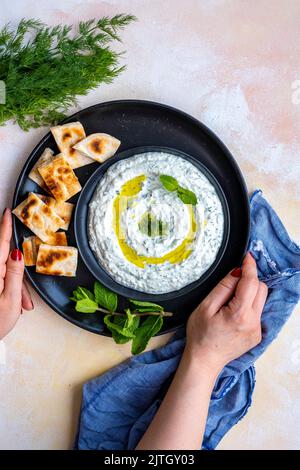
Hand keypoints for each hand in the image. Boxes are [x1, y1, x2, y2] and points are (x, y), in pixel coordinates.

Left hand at [0, 208, 32, 338]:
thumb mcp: (10, 299)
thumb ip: (15, 273)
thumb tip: (19, 252)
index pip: (1, 244)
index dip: (5, 227)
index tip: (6, 211)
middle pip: (7, 264)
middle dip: (19, 280)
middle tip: (24, 301)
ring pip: (5, 274)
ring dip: (16, 289)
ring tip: (20, 308)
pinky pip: (1, 282)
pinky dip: (10, 292)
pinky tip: (14, 306)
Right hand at [186, 253, 267, 373]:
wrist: (204, 361)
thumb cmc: (200, 334)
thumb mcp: (205, 307)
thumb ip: (223, 287)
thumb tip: (237, 272)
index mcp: (240, 314)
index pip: (251, 283)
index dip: (250, 267)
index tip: (247, 256)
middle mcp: (253, 322)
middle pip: (261, 289)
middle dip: (249, 280)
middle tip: (231, 285)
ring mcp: (257, 330)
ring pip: (261, 300)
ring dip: (250, 293)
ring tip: (230, 301)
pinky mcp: (257, 335)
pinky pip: (258, 311)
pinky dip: (249, 305)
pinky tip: (233, 313)